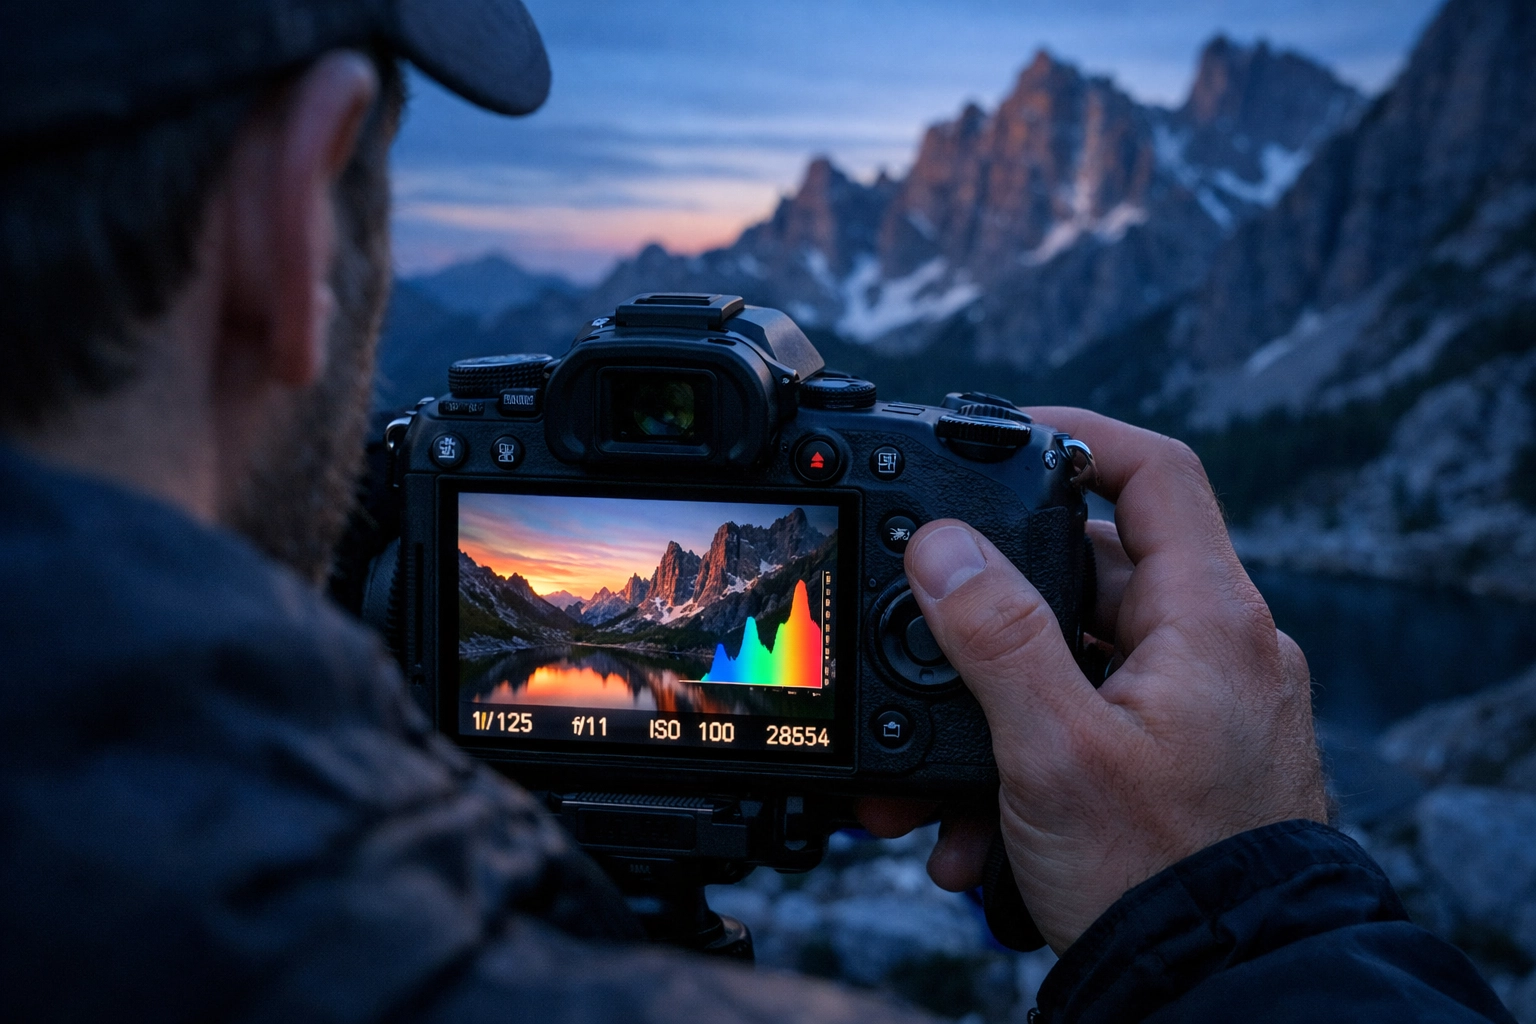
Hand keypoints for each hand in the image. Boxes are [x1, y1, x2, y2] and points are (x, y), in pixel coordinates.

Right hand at [859, 408, 1326, 951]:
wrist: (1222, 988)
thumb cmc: (1161, 875)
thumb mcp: (1053, 748)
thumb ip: (995, 635)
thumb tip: (943, 544)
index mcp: (1207, 620)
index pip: (1156, 471)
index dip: (1077, 433)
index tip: (1001, 433)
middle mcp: (1215, 652)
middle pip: (1091, 572)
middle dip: (992, 615)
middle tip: (922, 638)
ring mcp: (1200, 708)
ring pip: (1076, 662)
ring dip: (993, 708)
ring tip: (930, 779)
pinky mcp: (1180, 759)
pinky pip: (1090, 723)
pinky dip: (1025, 755)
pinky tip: (971, 825)